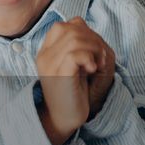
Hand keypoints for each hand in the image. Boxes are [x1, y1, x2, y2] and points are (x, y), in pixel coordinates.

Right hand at [35, 18, 114, 144]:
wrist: (64, 119)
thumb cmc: (73, 94)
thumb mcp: (75, 65)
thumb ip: (77, 46)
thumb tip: (84, 27)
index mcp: (46, 51)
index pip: (63, 25)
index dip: (84, 32)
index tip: (93, 52)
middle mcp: (45, 55)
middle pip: (71, 28)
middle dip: (93, 40)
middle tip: (100, 59)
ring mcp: (49, 64)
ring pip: (75, 38)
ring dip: (94, 49)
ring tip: (97, 66)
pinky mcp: (58, 74)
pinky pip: (74, 53)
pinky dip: (89, 58)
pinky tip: (92, 70)